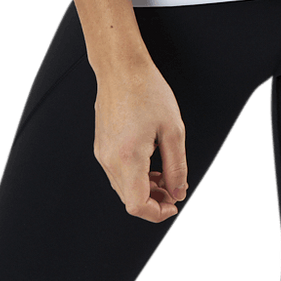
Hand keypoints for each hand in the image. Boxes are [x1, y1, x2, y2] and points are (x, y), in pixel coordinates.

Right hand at [93, 58, 188, 223]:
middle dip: (154, 200)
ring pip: (123, 188)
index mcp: (127, 157)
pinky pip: (118, 173)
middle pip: (130, 199)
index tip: (173, 206)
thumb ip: (178, 166)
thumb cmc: (146, 90)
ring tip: (165, 174)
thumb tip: (178, 191)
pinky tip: (151, 162)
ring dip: (145, 188)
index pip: (137, 205)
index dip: (157, 213)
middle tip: (175, 189)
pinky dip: (135, 176)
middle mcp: (110, 159)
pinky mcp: (101, 146)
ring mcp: (102, 153)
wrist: (121, 68)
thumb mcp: (173, 129)